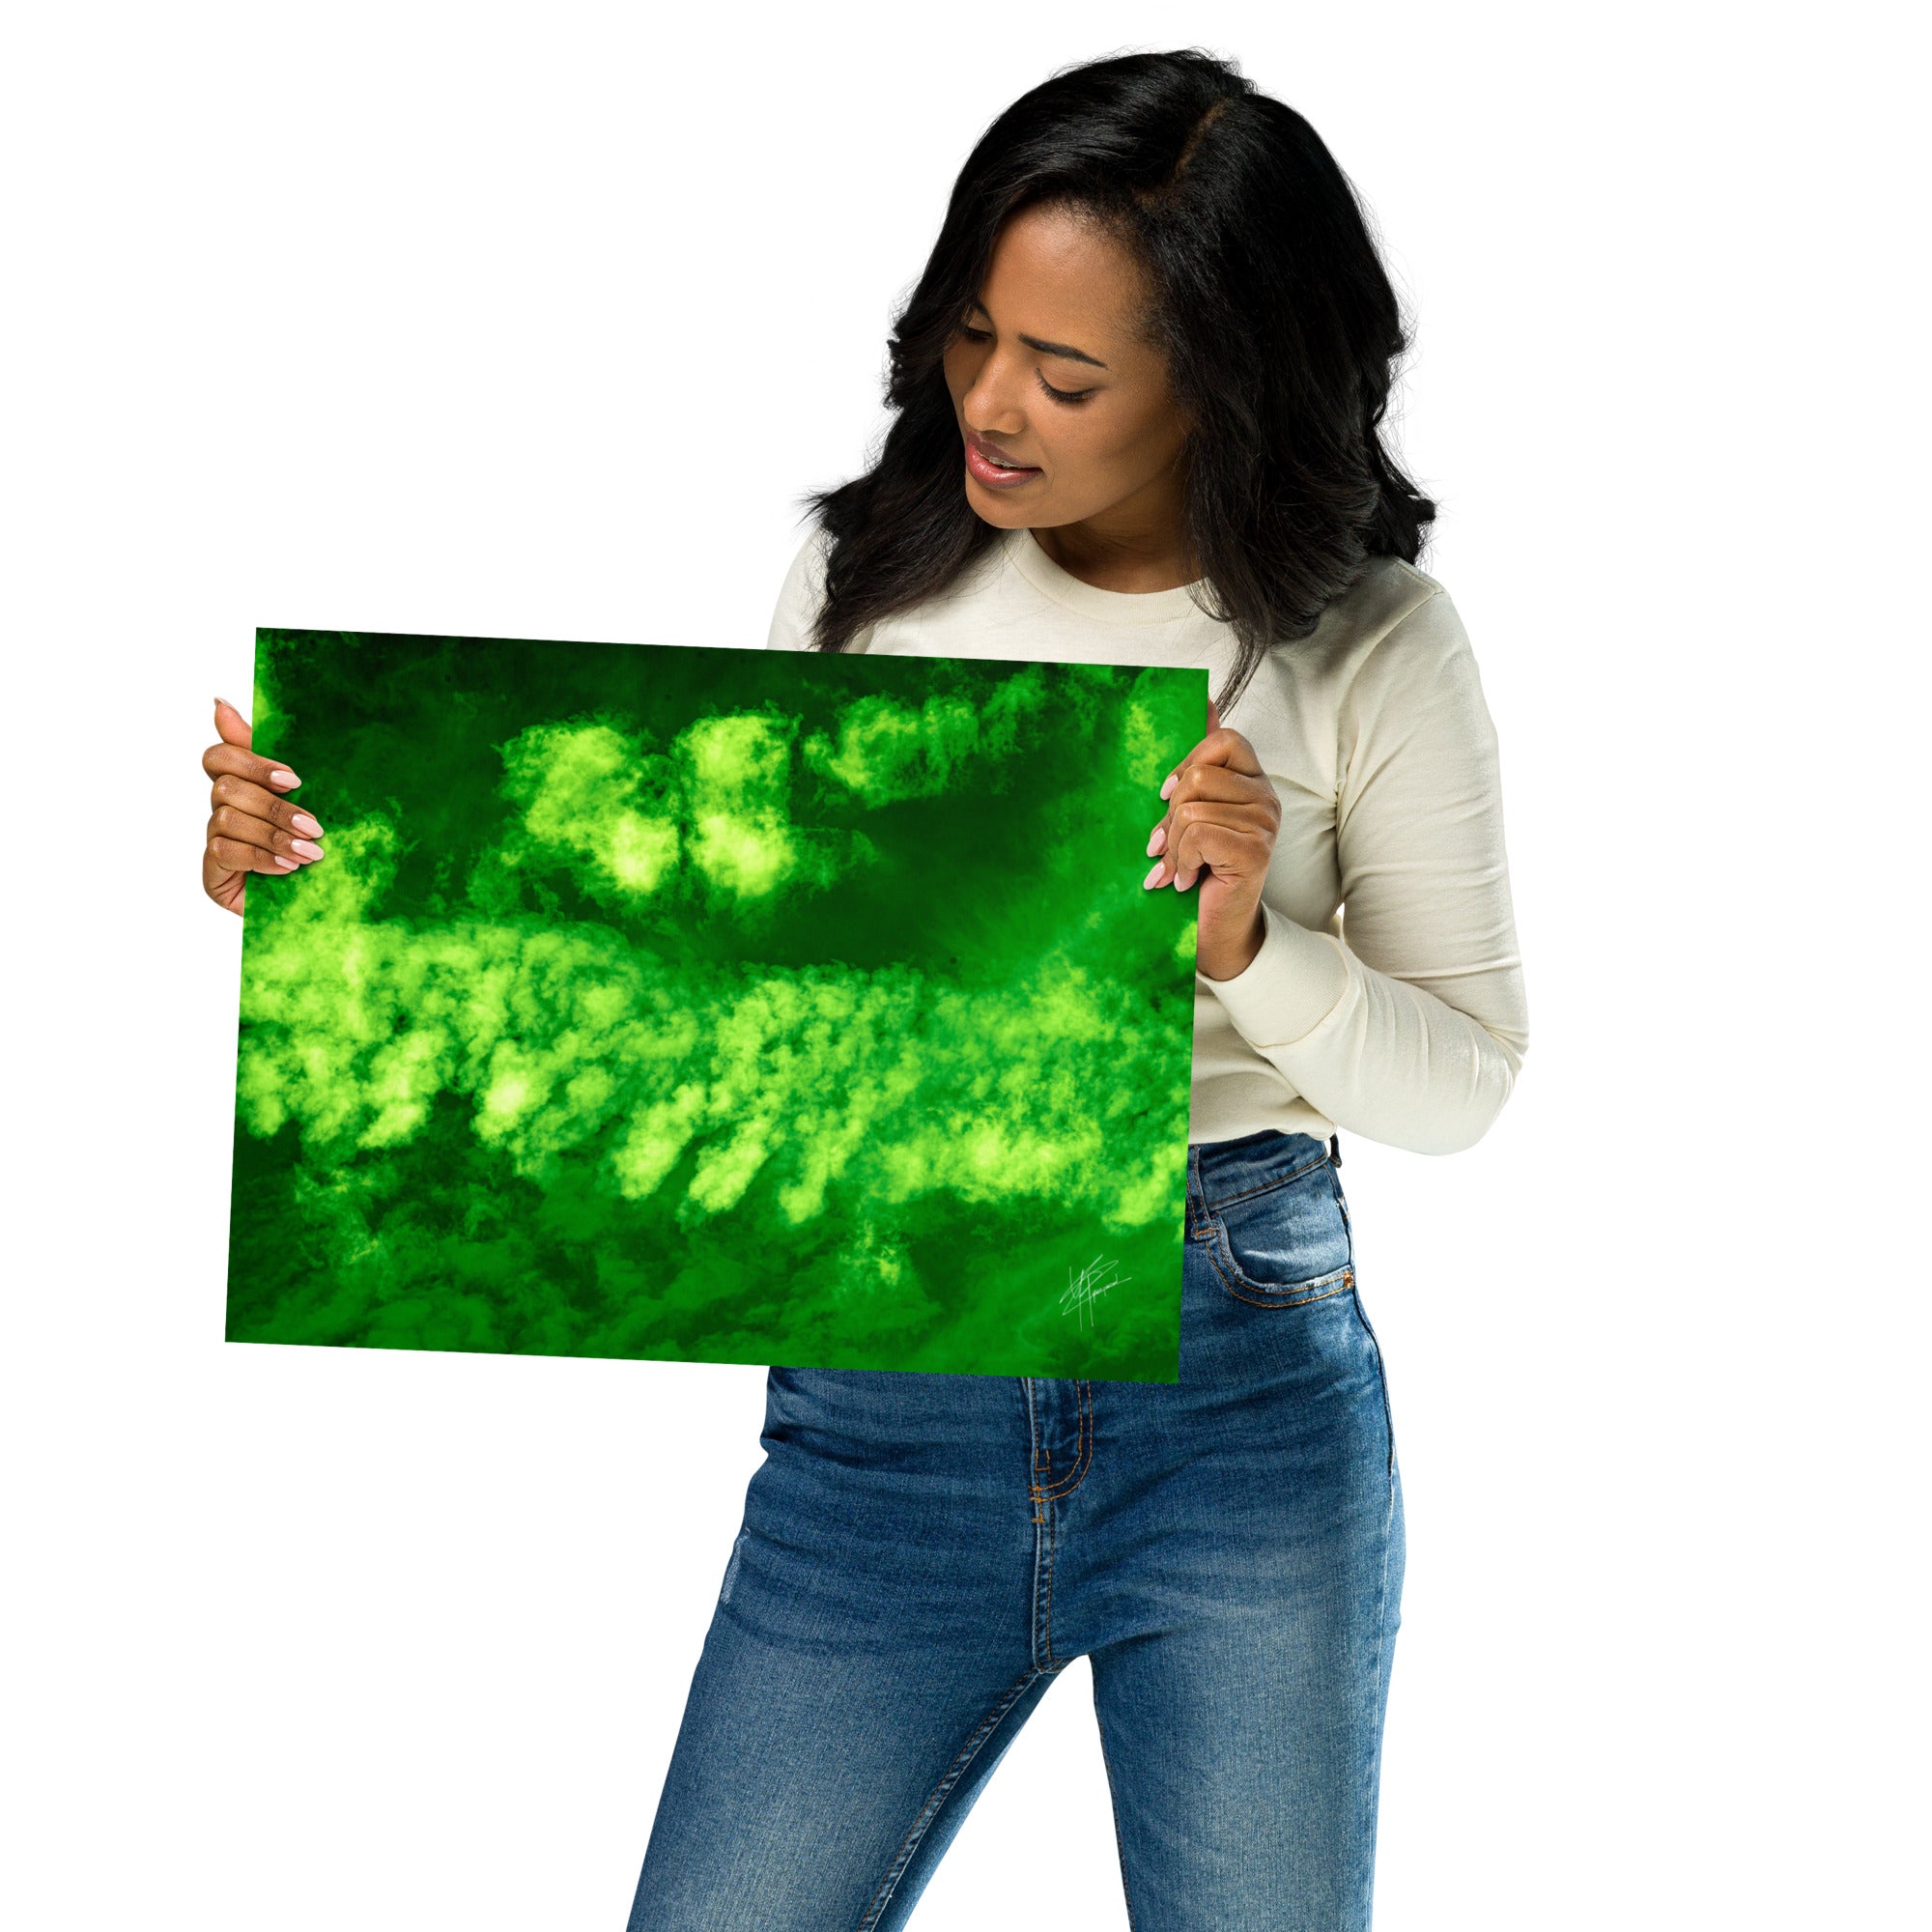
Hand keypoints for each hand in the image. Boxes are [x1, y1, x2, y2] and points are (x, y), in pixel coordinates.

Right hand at [200, 697, 325, 915]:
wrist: (318, 905)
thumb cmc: (313, 847)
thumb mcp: (306, 800)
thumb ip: (271, 758)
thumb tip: (219, 702)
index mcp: (242, 786)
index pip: (219, 756)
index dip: (251, 762)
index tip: (293, 780)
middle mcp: (221, 810)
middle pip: (226, 787)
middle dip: (275, 807)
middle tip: (315, 827)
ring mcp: (214, 842)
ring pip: (227, 819)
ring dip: (274, 835)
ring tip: (311, 853)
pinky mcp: (212, 873)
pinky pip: (225, 852)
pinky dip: (261, 858)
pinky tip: (289, 869)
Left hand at [1141, 696, 1278, 980]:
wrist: (1217, 928)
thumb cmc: (1201, 868)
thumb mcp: (1194, 811)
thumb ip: (1200, 761)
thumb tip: (1203, 698)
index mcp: (1252, 781)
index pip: (1224, 739)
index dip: (1187, 762)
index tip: (1166, 796)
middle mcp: (1267, 797)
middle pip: (1200, 776)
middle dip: (1170, 814)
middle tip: (1165, 845)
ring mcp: (1265, 823)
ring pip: (1193, 809)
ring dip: (1173, 846)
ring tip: (1177, 867)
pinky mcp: (1256, 850)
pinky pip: (1198, 834)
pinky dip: (1181, 861)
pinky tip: (1186, 880)